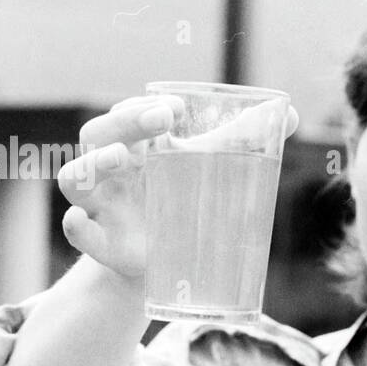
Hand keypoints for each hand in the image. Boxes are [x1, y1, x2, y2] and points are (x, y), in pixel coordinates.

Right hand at [56, 95, 299, 280]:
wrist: (170, 260)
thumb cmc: (186, 200)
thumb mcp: (212, 169)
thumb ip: (245, 140)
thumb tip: (291, 113)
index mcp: (134, 144)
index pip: (125, 113)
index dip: (143, 105)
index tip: (177, 108)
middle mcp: (111, 170)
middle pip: (98, 135)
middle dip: (126, 122)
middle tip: (163, 120)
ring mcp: (102, 205)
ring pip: (75, 177)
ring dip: (94, 165)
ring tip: (123, 158)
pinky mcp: (104, 243)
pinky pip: (78, 232)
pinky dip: (75, 226)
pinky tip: (78, 220)